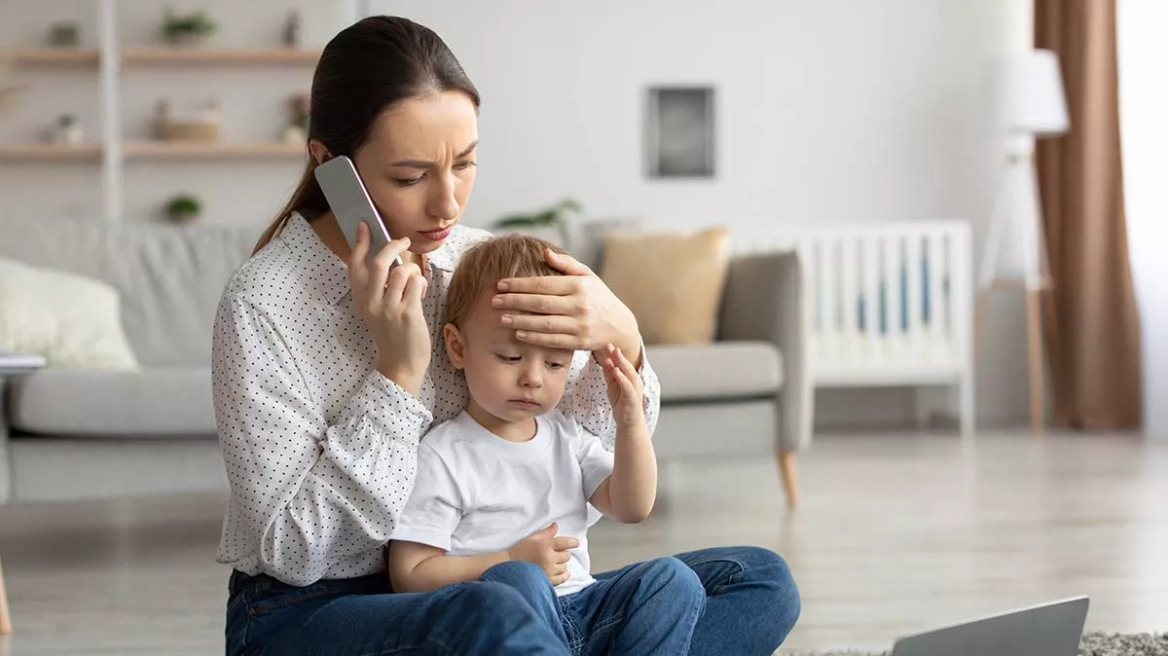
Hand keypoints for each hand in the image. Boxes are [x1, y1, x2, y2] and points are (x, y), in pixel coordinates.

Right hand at [347, 220, 429, 394]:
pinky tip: (419, 292)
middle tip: (403, 241)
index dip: (359, 243)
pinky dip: (420, 283)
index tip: (364, 226)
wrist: (401, 364)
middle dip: (393, 245)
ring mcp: (389, 308)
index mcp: (361, 300)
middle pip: (380, 262)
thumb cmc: (393, 334)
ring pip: (402, 271)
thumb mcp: (378, 310)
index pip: (355, 265)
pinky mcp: (407, 313)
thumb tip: (395, 261)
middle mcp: (371, 303)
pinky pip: (416, 283)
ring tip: (414, 281)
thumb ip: (381, 288)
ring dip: (412, 270)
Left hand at [492, 250, 641, 364]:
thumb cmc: (598, 297)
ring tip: (502, 318)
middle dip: (514, 301)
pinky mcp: (580, 342)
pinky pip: (552, 340)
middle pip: (540, 303)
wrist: (619, 325)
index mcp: (579, 285)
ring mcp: (580, 325)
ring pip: (544, 323)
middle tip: (494, 300)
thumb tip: (545, 253)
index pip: (543, 284)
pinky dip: (534, 337)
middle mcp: (580, 304)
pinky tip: (518, 333)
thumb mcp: (587, 276)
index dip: (520, 284)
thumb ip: (566, 264)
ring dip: (520, 321)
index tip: (501, 284)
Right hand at [506, 522, 578, 585]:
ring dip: (562, 564)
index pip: (564, 542)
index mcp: (545, 545)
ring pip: (564, 566)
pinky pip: (562, 578)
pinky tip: (563, 572)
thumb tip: (556, 525)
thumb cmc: (519, 551)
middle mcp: (549, 558)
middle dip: (563, 553)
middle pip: (566, 555)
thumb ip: (546, 532)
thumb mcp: (532, 538)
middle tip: (556, 553)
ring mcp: (548, 570)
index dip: (572, 542)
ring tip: (553, 562)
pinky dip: (564, 575)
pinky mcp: (547, 581)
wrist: (509, 567)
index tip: (576, 543)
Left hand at [602, 343, 646, 427]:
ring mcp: (635, 388)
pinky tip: (616, 371)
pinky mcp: (632, 397)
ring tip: (614, 353)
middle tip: (610, 344)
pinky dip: (622, 377)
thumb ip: (610, 374)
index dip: (615, 354)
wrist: (628, 421)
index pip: (622, 363)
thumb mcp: (612, 386)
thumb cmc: (621, 403)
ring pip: (628, 373)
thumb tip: (607, 360)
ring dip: (621, 363)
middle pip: (626, 365)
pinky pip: (627, 385)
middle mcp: (634, 381)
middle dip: (618, 355)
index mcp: (629, 377)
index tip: (607, 344)